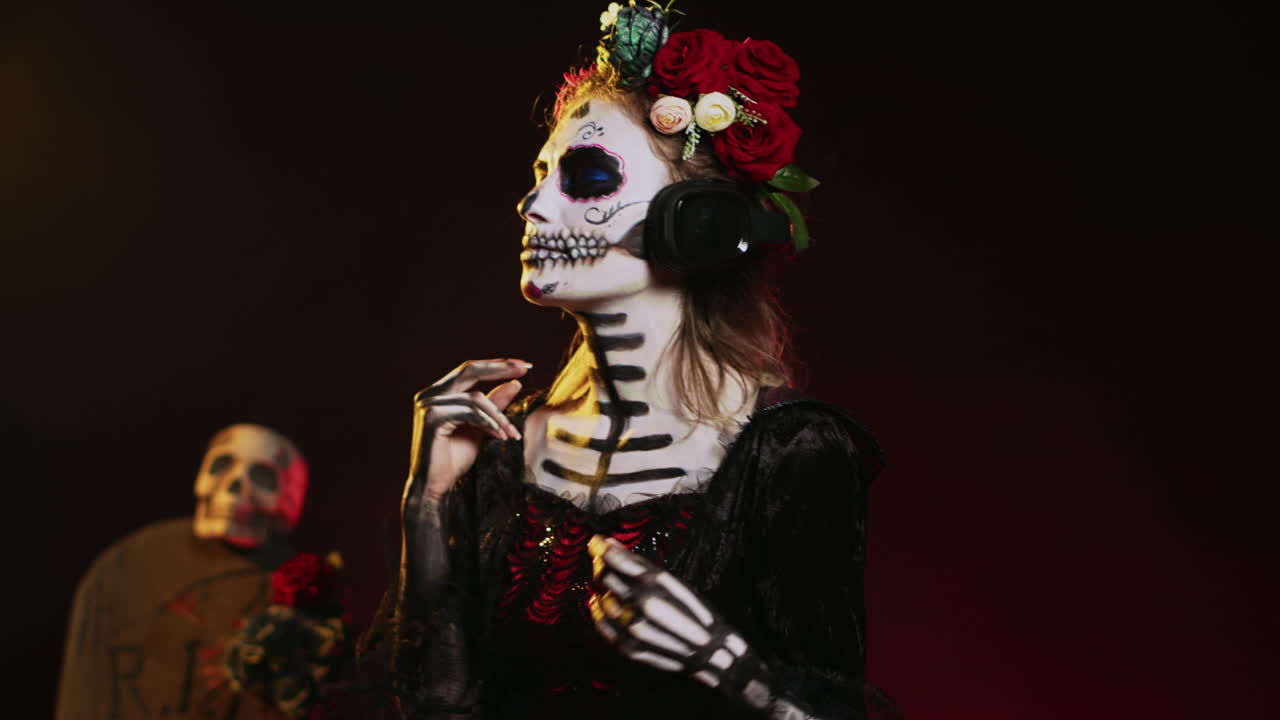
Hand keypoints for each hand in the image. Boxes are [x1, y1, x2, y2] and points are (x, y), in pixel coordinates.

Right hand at [408, 358, 529, 500]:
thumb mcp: (482, 426)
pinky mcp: (432, 419)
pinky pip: (470, 413)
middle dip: (500, 368)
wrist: (435, 485)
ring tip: (510, 433)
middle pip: (469, 370)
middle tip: (526, 369)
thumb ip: (494, 404)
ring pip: (476, 398)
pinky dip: (489, 423)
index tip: (524, 365)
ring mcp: (428, 405)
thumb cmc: (454, 458)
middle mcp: (430, 394)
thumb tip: (516, 383)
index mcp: (438, 393)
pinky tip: (499, 436)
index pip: (470, 370)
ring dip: (499, 416)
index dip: (497, 365)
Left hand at [588, 535, 774, 710]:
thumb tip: (610, 544)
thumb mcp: (673, 582)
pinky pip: (602, 625)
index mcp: (654, 585)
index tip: (596, 542)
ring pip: (601, 600)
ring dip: (600, 588)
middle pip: (605, 578)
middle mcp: (640, 605)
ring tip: (606, 582)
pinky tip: (602, 603)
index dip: (601, 549)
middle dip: (601, 566)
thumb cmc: (695, 612)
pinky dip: (598, 611)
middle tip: (602, 561)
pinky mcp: (628, 647)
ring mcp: (632, 628)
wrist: (710, 652)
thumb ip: (641, 565)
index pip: (615, 561)